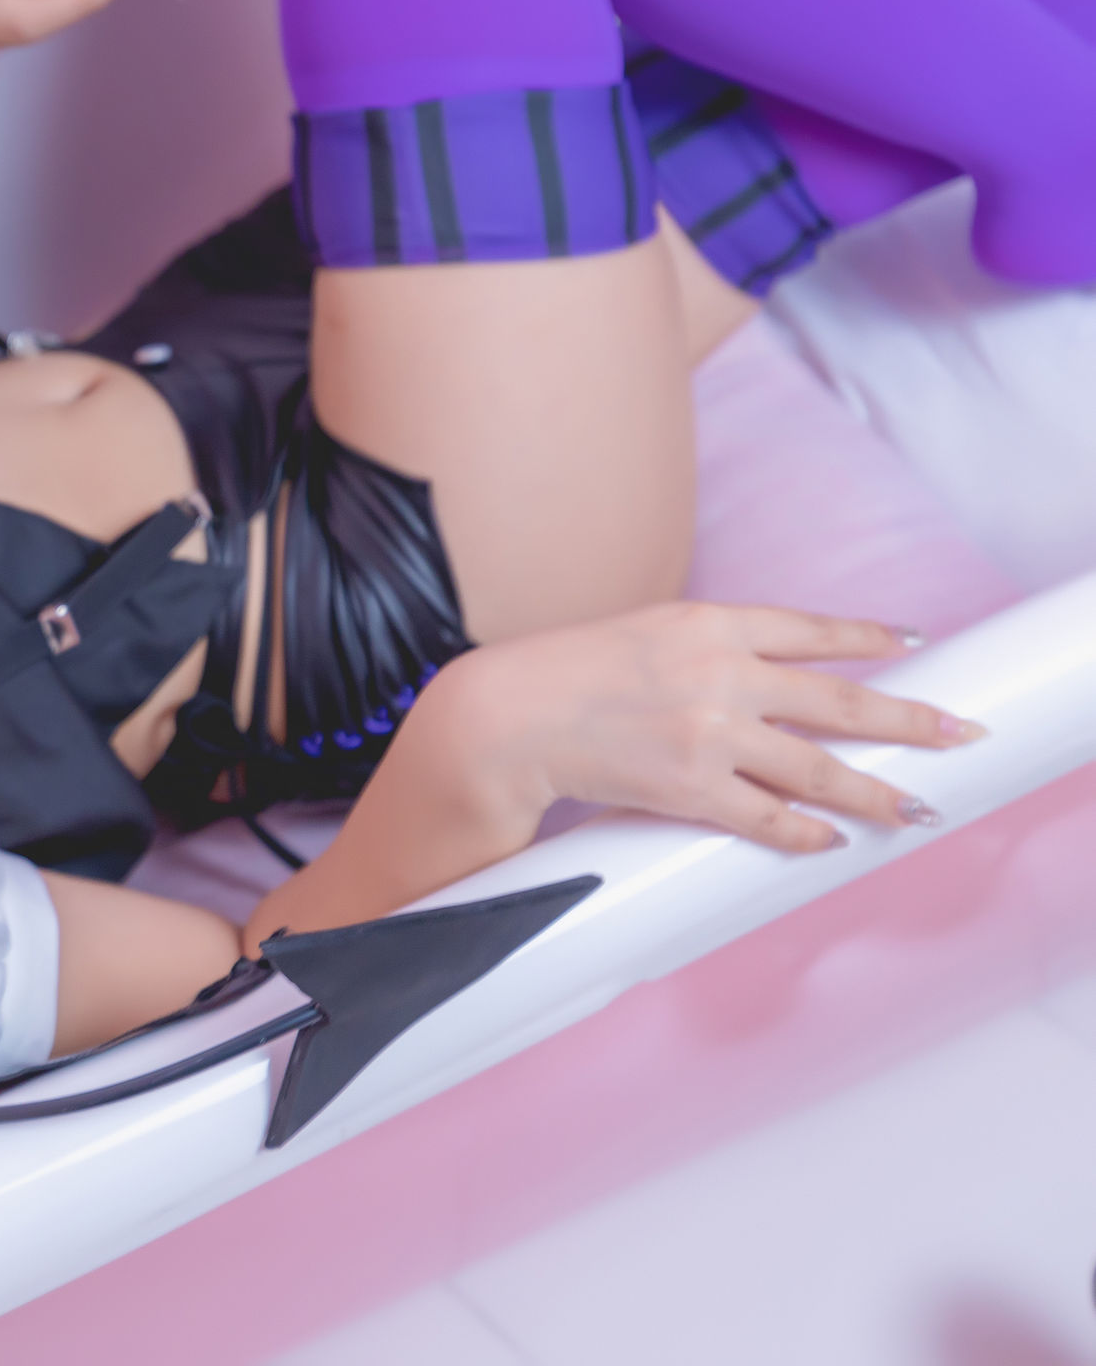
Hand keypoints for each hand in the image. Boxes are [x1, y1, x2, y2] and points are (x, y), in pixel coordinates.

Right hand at [410, 602, 982, 853]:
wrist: (503, 717)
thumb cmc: (558, 672)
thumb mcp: (638, 631)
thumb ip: (700, 646)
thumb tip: (754, 672)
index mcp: (706, 623)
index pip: (809, 628)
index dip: (866, 636)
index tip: (910, 642)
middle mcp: (720, 674)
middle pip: (840, 700)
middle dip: (909, 719)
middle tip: (960, 732)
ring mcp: (710, 733)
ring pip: (818, 769)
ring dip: (875, 792)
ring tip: (915, 809)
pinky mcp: (690, 788)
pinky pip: (766, 819)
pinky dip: (804, 833)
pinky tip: (829, 840)